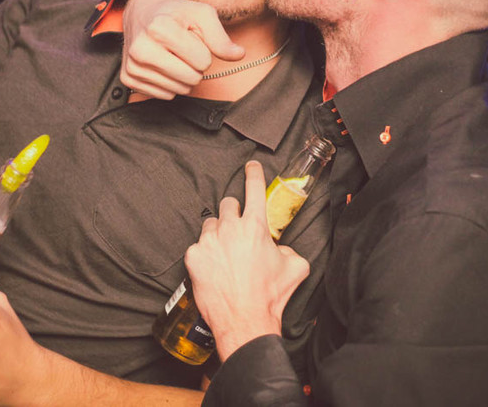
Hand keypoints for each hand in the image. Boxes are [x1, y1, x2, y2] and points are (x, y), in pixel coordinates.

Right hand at [120, 0, 243, 98]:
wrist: (142, 10)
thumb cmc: (176, 12)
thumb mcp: (202, 14)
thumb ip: (221, 37)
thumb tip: (238, 55)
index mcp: (159, 29)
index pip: (203, 61)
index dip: (204, 51)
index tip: (192, 39)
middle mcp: (141, 48)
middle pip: (192, 79)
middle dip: (195, 66)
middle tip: (184, 48)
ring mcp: (132, 65)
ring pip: (179, 90)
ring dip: (183, 75)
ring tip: (173, 55)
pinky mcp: (128, 78)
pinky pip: (164, 95)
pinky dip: (170, 83)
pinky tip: (162, 64)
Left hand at [185, 162, 309, 360]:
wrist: (244, 321)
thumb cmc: (269, 296)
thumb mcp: (294, 268)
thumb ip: (289, 250)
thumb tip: (282, 249)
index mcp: (256, 226)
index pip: (254, 189)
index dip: (254, 174)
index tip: (251, 165)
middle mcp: (230, 228)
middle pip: (227, 204)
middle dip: (233, 213)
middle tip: (238, 231)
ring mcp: (209, 241)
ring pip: (211, 224)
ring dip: (218, 233)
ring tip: (225, 254)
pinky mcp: (193, 256)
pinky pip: (198, 246)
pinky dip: (205, 254)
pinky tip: (214, 269)